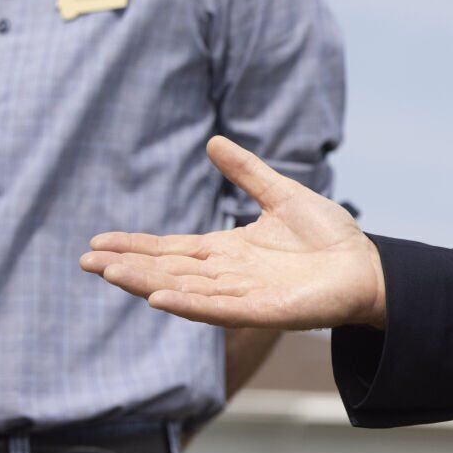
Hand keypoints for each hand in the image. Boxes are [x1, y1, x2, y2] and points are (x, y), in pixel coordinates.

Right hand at [80, 136, 386, 329]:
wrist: (366, 265)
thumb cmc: (327, 236)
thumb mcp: (281, 194)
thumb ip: (247, 172)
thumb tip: (212, 141)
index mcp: (227, 251)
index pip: (171, 250)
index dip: (136, 247)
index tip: (97, 244)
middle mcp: (227, 276)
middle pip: (167, 271)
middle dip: (128, 267)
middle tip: (86, 261)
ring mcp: (242, 296)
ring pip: (183, 290)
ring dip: (146, 283)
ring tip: (111, 273)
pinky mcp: (262, 311)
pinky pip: (218, 308)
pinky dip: (187, 304)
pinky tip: (158, 297)